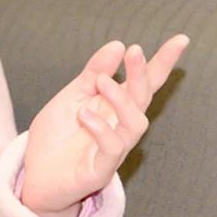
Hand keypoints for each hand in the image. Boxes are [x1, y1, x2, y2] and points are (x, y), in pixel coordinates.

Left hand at [21, 34, 188, 216]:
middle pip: (143, 99)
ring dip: (121, 99)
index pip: (145, 82)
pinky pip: (112, 149)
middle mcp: (120, 127)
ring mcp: (114, 150)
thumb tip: (118, 45)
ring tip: (102, 82)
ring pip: (135, 124)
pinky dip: (101, 129)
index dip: (163, 62)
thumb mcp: (72, 96)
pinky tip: (84, 115)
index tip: (181, 39)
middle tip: (134, 51)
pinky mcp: (101, 170)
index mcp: (115, 106)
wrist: (36, 176)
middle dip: (142, 74)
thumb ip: (93, 73)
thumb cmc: (57, 136)